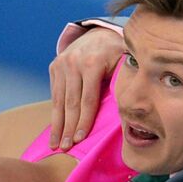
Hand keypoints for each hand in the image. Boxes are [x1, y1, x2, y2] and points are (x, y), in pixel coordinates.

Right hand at [49, 27, 124, 150]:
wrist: (99, 33)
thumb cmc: (118, 54)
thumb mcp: (125, 63)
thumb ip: (124, 83)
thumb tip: (129, 109)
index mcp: (92, 63)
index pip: (87, 100)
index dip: (84, 121)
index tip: (79, 139)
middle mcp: (73, 62)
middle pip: (70, 103)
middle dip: (67, 128)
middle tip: (66, 148)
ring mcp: (62, 64)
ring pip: (59, 100)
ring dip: (56, 125)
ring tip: (55, 144)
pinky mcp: (54, 66)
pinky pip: (54, 94)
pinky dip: (54, 113)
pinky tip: (54, 129)